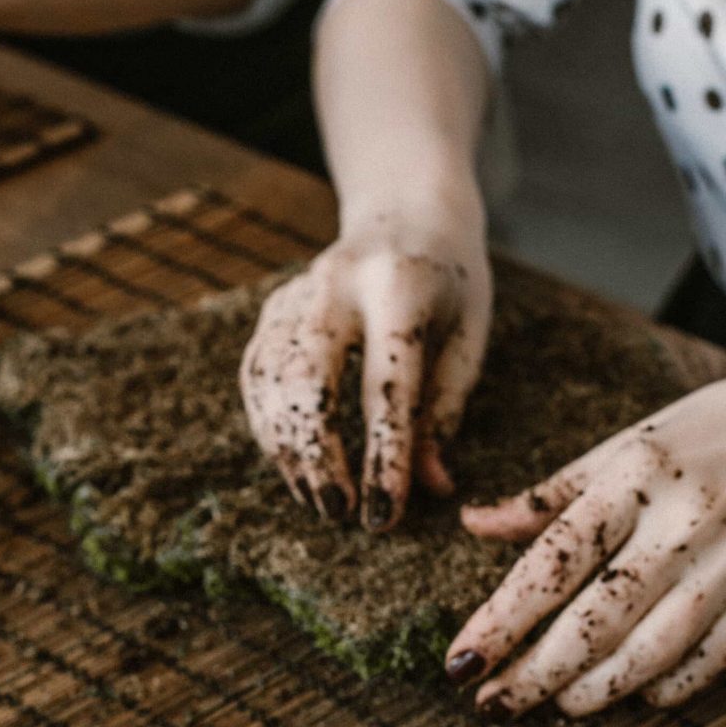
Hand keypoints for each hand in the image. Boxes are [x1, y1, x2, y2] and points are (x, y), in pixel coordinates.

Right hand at [239, 204, 491, 530]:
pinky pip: (257, 382)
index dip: (382, 459)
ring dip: (292, 455)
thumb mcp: (468, 339)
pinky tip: (296, 468)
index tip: (382, 516)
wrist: (406, 210)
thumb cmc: (450, 284)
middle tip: (341, 513)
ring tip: (322, 502)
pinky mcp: (272, 311)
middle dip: (320, 460)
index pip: (385, 387)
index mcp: (399, 285)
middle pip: (307, 384)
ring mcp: (294, 294)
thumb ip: (445, 410)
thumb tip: (431, 487)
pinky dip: (272, 433)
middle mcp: (334, 284)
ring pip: (272, 387)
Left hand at [446, 356, 725, 714]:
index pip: (552, 560)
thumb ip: (550, 496)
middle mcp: (685, 521)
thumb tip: (473, 523)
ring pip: (655, 649)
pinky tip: (633, 698)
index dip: (501, 619)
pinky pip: (716, 656)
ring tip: (552, 706)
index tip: (458, 661)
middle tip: (492, 703)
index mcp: (636, 476)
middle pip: (598, 619)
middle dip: (537, 673)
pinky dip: (671, 685)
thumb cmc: (713, 431)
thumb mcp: (626, 445)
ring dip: (596, 689)